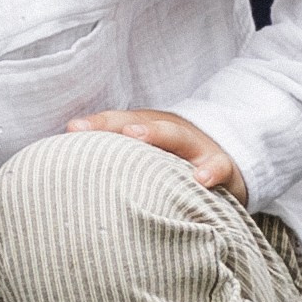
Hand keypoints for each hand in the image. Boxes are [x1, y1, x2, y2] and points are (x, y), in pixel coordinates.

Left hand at [70, 107, 248, 202]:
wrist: (230, 172)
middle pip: (141, 122)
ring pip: (177, 136)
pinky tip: (200, 179)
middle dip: (115, 123)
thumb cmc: (177, 171)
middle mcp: (171, 134)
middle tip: (88, 129)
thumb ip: (119, 165)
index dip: (96, 125)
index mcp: (150, 131)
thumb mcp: (150, 163)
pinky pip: (218, 167)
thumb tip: (73, 176)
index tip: (71, 130)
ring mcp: (197, 149)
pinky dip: (211, 171)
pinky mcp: (223, 167)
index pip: (118, 124)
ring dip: (156, 134)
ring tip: (136, 136)